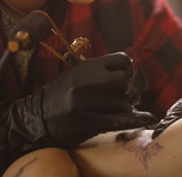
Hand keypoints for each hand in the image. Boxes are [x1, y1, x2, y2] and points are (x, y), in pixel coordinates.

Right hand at [0, 52, 155, 173]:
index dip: (128, 71)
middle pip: (124, 82)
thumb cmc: (59, 97)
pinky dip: (135, 119)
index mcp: (85, 66)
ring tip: (116, 111)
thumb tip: (128, 70)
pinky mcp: (85, 121)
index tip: (123, 80)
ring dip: (125, 109)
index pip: (122, 60)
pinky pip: (117, 119)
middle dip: (130, 92)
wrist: (34, 119)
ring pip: (122, 102)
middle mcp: (85, 81)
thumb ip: (98, 71)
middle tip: (127, 99)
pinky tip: (147, 117)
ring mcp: (84, 101)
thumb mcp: (75, 75)